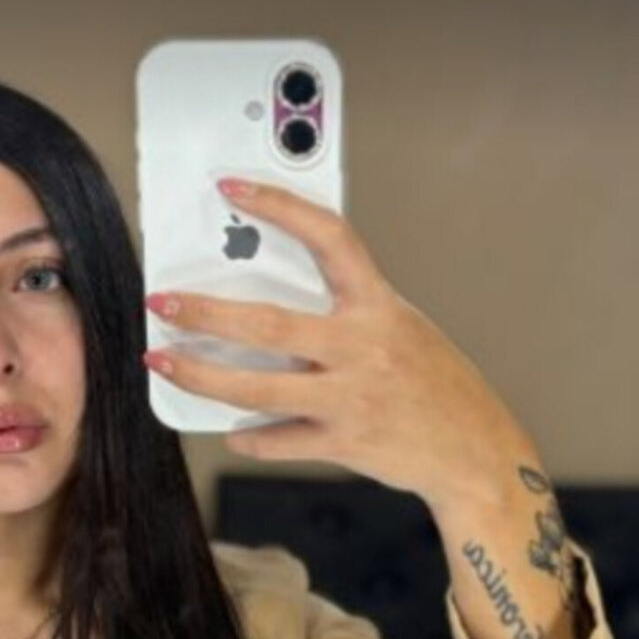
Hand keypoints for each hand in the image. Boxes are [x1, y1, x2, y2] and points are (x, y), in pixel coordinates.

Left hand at [143, 178, 539, 514]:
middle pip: (267, 323)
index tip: (232, 188)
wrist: (475, 450)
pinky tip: (233, 431)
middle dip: (205, 311)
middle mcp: (364, 347)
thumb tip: (271, 307)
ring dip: (200, 375)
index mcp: (379, 305)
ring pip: (256, 388)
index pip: (328, 237)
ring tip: (164, 363)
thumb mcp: (399, 328)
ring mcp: (352, 397)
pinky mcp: (343, 442)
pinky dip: (249, 436)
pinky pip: (278, 438)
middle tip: (163, 301)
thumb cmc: (432, 383)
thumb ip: (345, 313)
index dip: (279, 206)